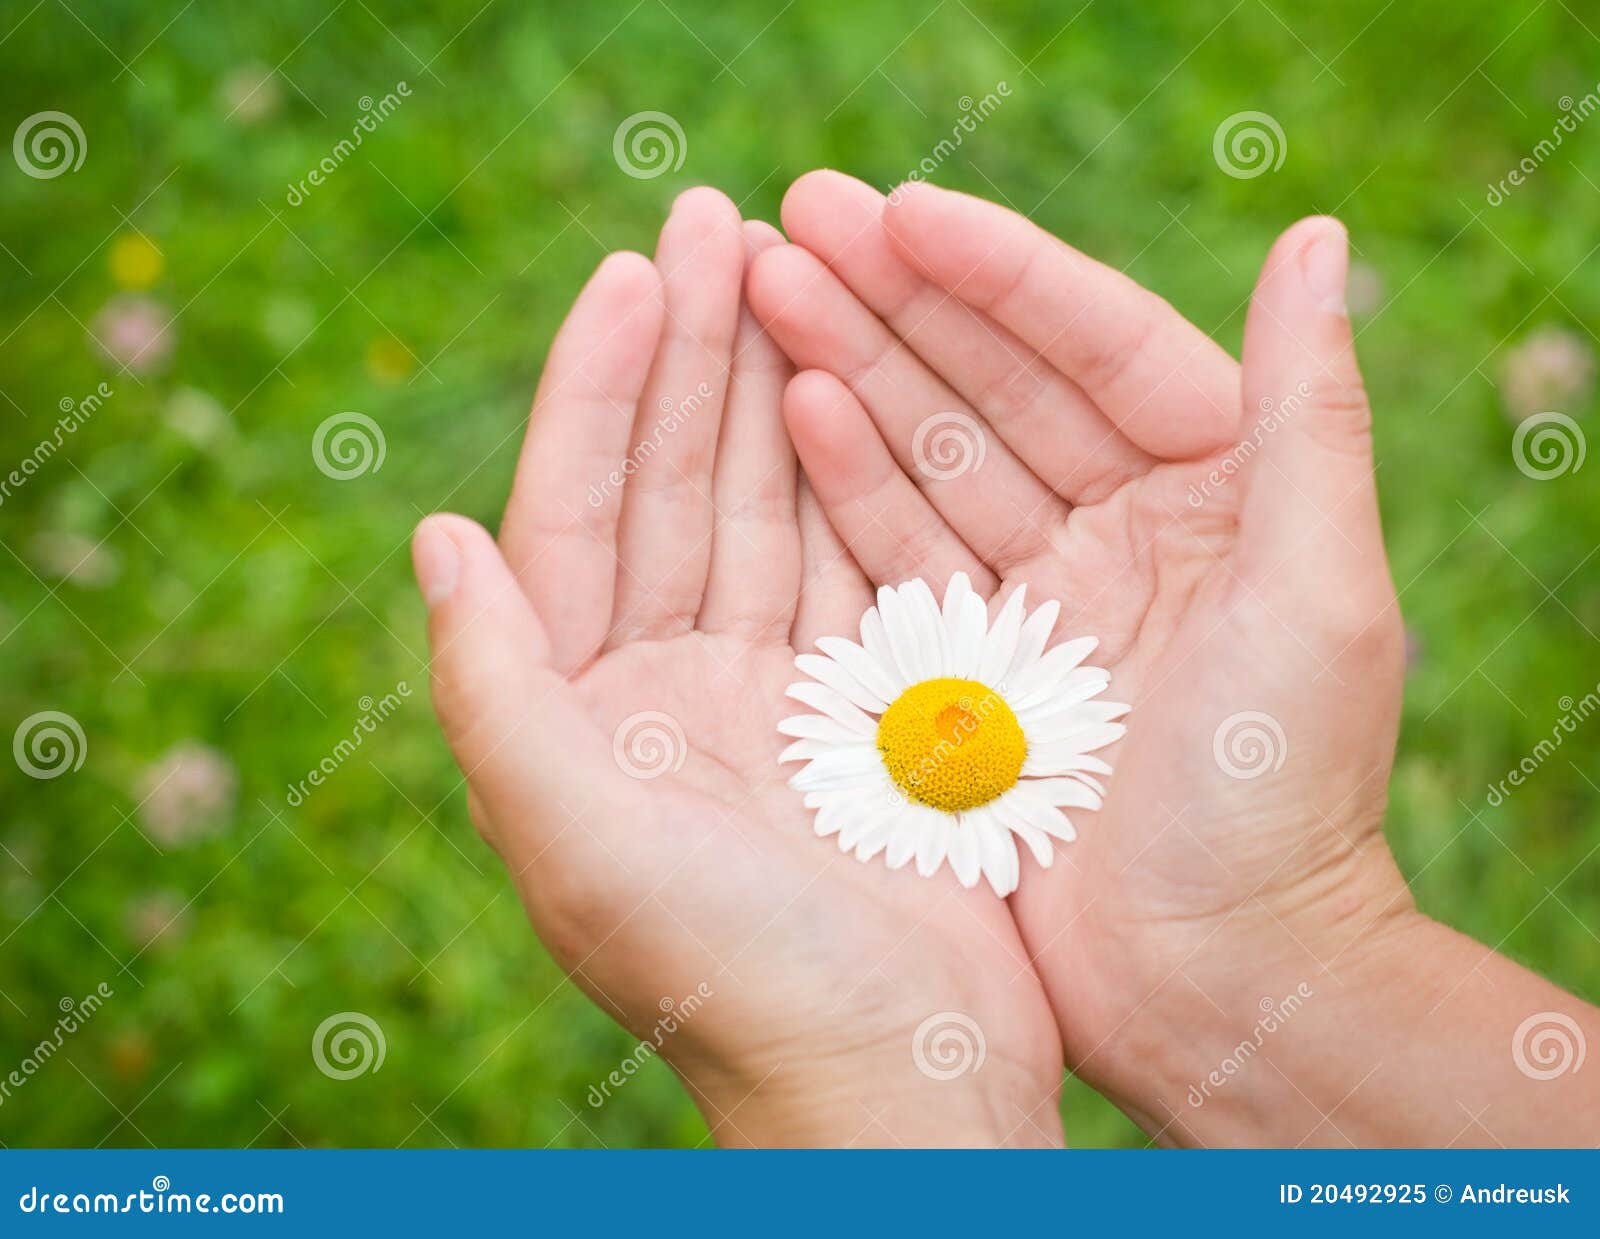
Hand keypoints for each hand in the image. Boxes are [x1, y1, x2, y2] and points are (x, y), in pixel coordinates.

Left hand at [412, 188, 1064, 1146]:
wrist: (900, 1083)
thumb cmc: (736, 981)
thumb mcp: (583, 840)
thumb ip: (495, 691)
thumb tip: (434, 536)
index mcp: (583, 715)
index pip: (573, 517)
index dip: (597, 390)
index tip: (634, 271)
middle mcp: (661, 694)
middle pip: (668, 490)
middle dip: (689, 355)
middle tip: (718, 214)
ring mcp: (764, 697)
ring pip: (758, 509)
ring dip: (767, 390)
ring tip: (786, 266)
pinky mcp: (859, 710)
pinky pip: (844, 562)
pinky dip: (847, 475)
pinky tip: (852, 388)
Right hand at [748, 173, 1413, 1141]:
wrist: (1213, 978)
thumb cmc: (1281, 797)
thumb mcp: (1321, 597)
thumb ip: (1314, 411)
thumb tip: (1317, 239)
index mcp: (1213, 489)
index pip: (1098, 344)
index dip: (1003, 270)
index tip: (901, 209)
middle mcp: (1121, 524)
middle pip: (997, 382)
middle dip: (900, 296)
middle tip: (795, 215)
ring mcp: (1037, 591)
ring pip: (934, 451)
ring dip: (855, 366)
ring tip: (767, 287)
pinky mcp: (971, 660)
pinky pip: (898, 547)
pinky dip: (846, 478)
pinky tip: (789, 409)